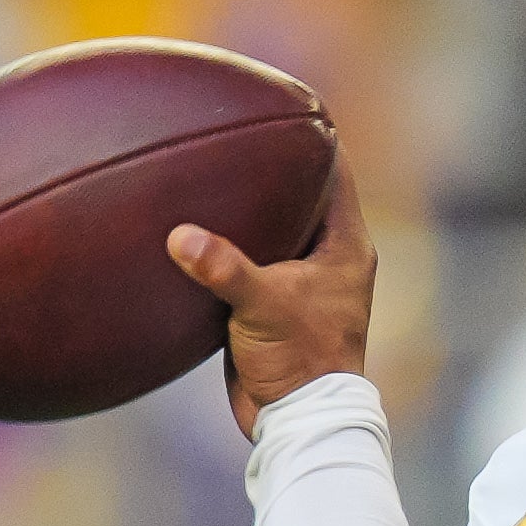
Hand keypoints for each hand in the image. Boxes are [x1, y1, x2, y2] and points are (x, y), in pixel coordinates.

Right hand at [166, 151, 377, 437]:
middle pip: (299, 195)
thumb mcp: (263, 308)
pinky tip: (189, 230)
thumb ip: (225, 269)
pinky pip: (246, 261)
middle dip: (270, 168)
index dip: (315, 138)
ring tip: (205, 173)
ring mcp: (299, 282)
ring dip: (243, 209)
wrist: (296, 422)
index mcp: (345, 247)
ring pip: (271, 228)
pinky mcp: (270, 306)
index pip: (334, 173)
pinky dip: (224, 245)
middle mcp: (327, 258)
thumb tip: (180, 237)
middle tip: (231, 130)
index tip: (288, 104)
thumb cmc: (300, 362)